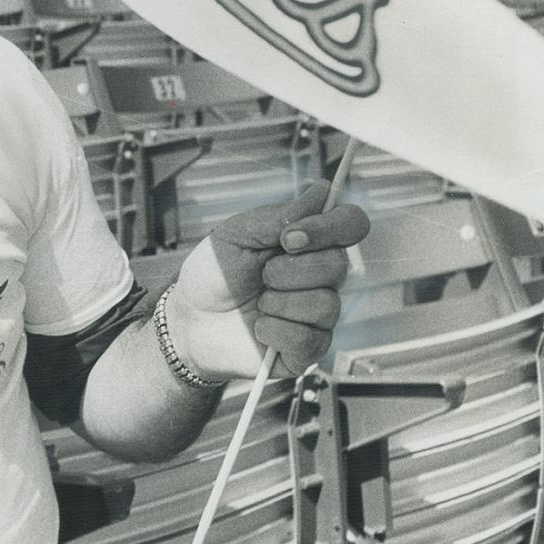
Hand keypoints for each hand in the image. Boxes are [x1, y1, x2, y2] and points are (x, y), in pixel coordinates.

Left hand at [167, 181, 368, 380]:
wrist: (191, 320)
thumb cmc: (215, 274)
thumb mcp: (235, 235)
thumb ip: (277, 217)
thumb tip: (320, 194)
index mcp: (310, 242)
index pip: (351, 223)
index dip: (329, 227)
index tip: (288, 238)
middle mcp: (323, 277)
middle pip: (340, 265)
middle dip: (288, 270)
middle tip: (261, 275)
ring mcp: (320, 315)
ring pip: (326, 305)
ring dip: (278, 302)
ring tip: (258, 303)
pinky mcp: (309, 349)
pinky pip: (308, 339)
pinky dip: (273, 331)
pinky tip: (259, 329)